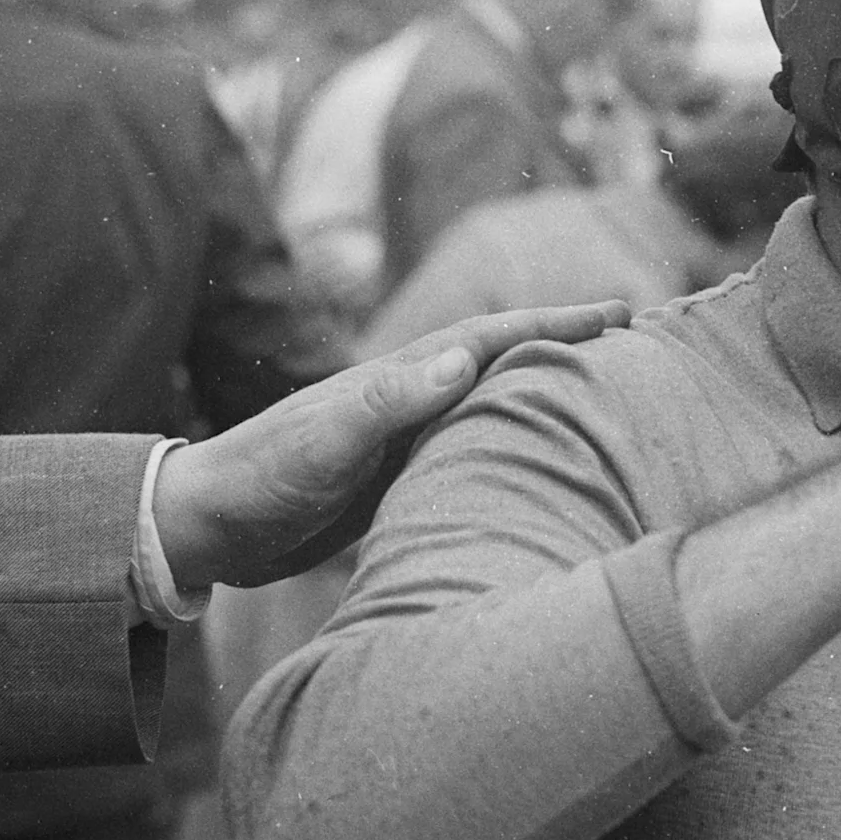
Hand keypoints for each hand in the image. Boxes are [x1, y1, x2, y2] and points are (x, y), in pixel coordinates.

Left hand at [155, 301, 630, 589]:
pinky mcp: (399, 476)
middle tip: (632, 335)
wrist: (208, 525)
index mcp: (398, 381)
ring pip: (493, 401)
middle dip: (563, 342)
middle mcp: (409, 400)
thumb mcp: (322, 443)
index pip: (491, 339)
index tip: (615, 314)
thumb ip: (387, 402)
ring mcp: (405, 437)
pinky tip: (539, 452)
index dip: (553, 324)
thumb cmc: (259, 481)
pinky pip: (474, 446)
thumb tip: (462, 357)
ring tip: (605, 387)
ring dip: (545, 386)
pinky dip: (515, 437)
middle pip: (502, 360)